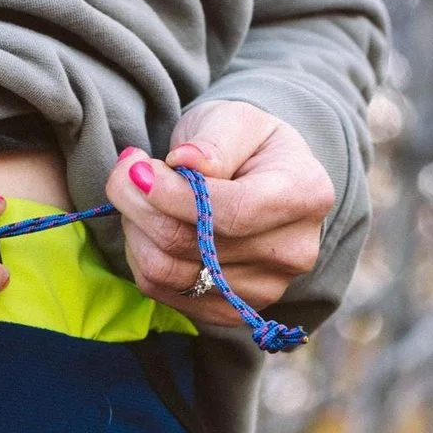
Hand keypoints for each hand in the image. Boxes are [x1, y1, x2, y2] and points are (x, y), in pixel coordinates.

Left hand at [101, 100, 335, 331]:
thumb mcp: (236, 120)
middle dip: (141, 206)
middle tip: (127, 173)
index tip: (137, 169)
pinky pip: (163, 293)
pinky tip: (148, 228)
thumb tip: (187, 161)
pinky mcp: (231, 312)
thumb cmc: (246, 144)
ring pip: (168, 273)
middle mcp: (292, 252)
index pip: (231, 213)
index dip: (173, 196)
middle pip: (190, 245)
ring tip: (139, 198)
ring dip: (137, 231)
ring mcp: (264, 290)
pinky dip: (142, 257)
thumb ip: (214, 140)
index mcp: (305, 195)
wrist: (258, 180)